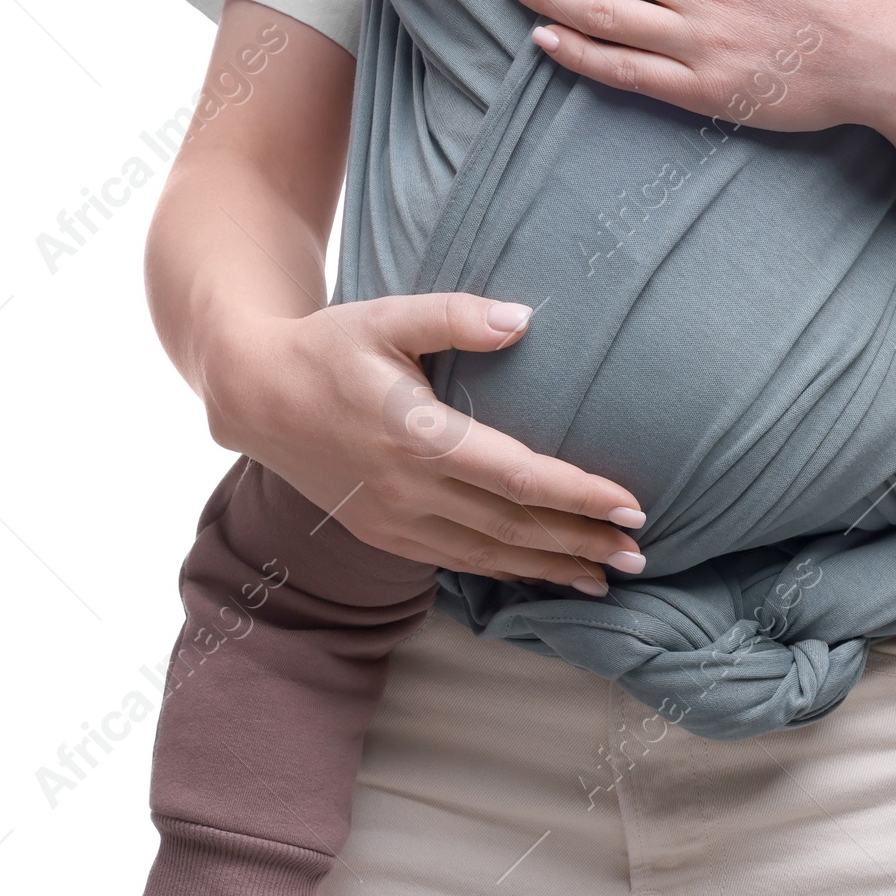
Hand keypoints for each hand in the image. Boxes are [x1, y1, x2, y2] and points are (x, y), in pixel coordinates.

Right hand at [203, 291, 645, 593]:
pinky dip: (508, 573)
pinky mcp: (385, 534)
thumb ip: (456, 317)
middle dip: (582, 544)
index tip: (630, 506)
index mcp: (418, 437)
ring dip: (553, 570)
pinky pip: (458, 561)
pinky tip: (545, 576)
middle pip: (514, 527)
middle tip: (640, 556)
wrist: (255, 395)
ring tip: (608, 579)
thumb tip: (523, 319)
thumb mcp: (387, 316)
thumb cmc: (329, 347)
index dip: (578, 495)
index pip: (517, 476)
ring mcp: (395, 521)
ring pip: (489, 556)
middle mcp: (409, 491)